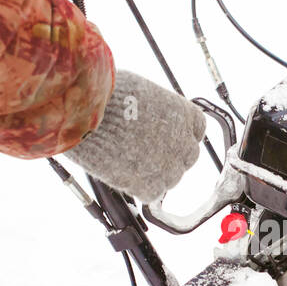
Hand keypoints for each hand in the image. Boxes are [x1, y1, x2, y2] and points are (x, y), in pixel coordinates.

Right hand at [62, 70, 206, 201]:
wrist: (89, 116)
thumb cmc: (108, 96)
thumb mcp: (141, 92)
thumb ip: (154, 108)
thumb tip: (149, 113)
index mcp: (183, 114)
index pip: (197, 129)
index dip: (182, 134)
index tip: (170, 136)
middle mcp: (182, 142)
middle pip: (188, 156)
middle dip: (172, 156)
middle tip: (148, 152)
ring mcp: (168, 167)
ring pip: (172, 178)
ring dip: (156, 173)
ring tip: (131, 162)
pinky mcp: (149, 186)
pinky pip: (152, 193)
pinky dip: (141, 188)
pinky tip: (125, 175)